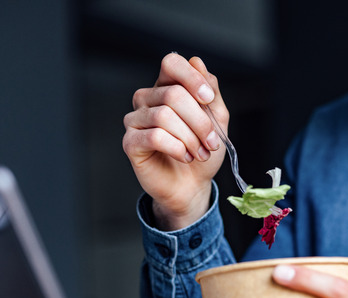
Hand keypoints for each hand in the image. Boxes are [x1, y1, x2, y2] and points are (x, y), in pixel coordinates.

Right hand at [123, 53, 227, 229]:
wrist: (191, 185)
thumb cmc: (201, 151)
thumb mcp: (217, 119)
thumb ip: (210, 91)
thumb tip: (197, 62)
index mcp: (167, 87)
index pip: (171, 63)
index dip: (191, 78)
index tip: (208, 99)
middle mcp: (147, 99)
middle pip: (173, 94)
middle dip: (200, 121)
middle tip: (212, 142)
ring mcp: (135, 120)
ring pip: (164, 116)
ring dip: (190, 137)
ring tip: (200, 153)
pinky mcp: (130, 142)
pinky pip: (154, 136)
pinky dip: (177, 148)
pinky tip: (184, 157)